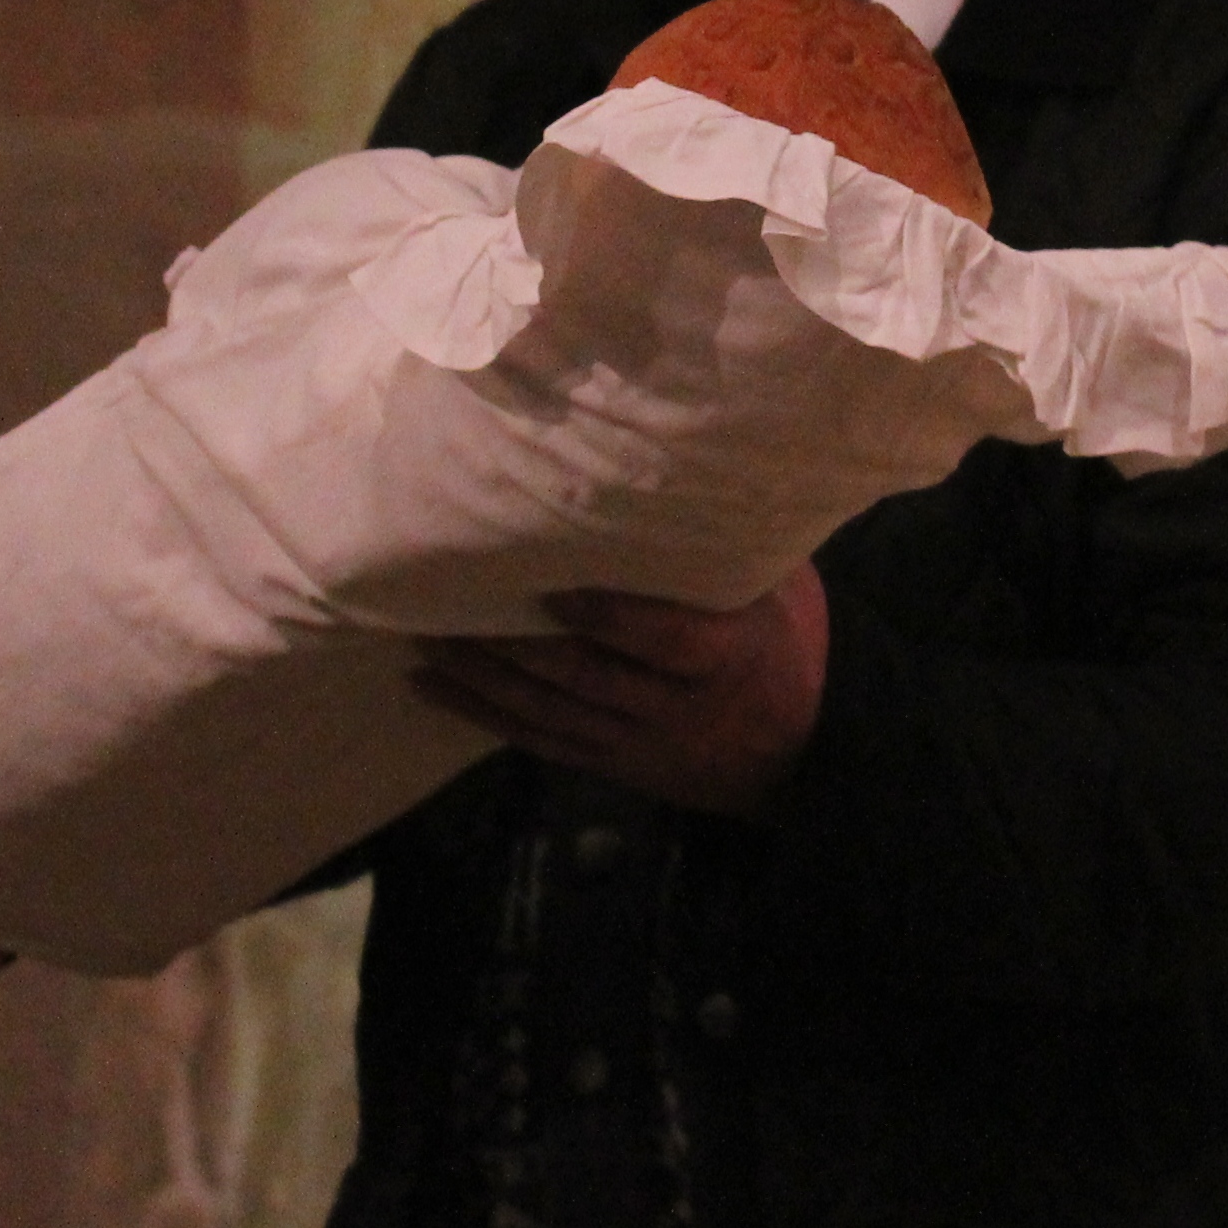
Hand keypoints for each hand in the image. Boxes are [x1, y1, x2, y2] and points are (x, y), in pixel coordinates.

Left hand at [412, 566, 828, 816]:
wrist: (801, 755)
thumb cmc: (790, 647)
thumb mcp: (786, 592)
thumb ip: (735, 549)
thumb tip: (691, 465)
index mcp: (729, 654)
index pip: (667, 641)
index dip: (611, 618)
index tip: (557, 587)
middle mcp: (678, 706)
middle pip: (587, 678)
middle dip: (515, 646)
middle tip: (451, 607)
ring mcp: (641, 742)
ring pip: (552, 711)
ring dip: (484, 679)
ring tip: (426, 642)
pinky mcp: (612, 763)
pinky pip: (540, 741)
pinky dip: (484, 716)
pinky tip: (434, 690)